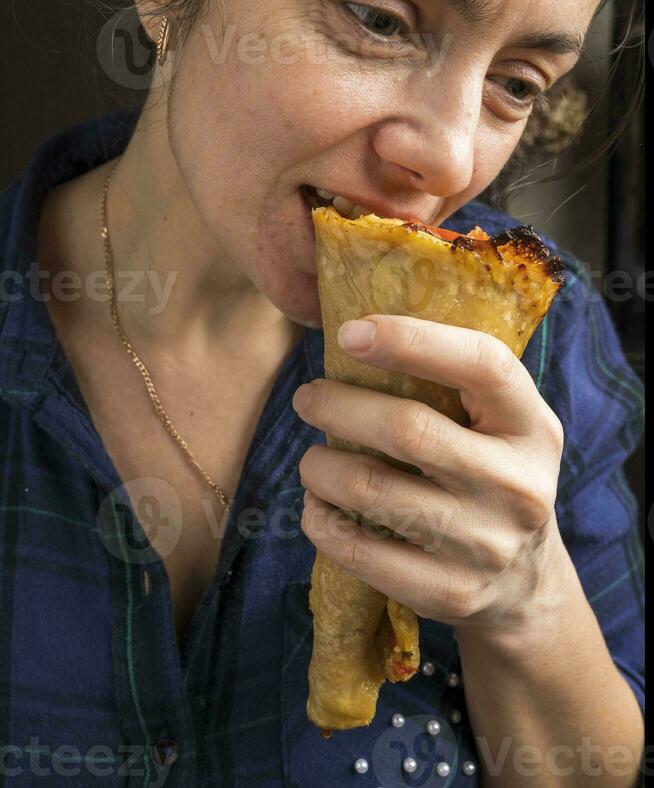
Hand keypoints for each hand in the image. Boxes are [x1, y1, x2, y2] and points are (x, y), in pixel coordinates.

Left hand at [292, 314, 570, 639]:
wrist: (526, 582)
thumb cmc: (489, 473)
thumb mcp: (498, 424)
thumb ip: (448, 379)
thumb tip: (347, 330)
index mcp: (532, 426)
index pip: (482, 364)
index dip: (412, 340)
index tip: (350, 332)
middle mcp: (518, 485)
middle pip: (408, 429)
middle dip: (337, 405)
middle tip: (308, 397)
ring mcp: (486, 545)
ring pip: (371, 489)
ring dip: (320, 466)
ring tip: (313, 458)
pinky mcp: (451, 592)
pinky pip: (360, 552)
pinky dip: (321, 522)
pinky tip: (318, 506)